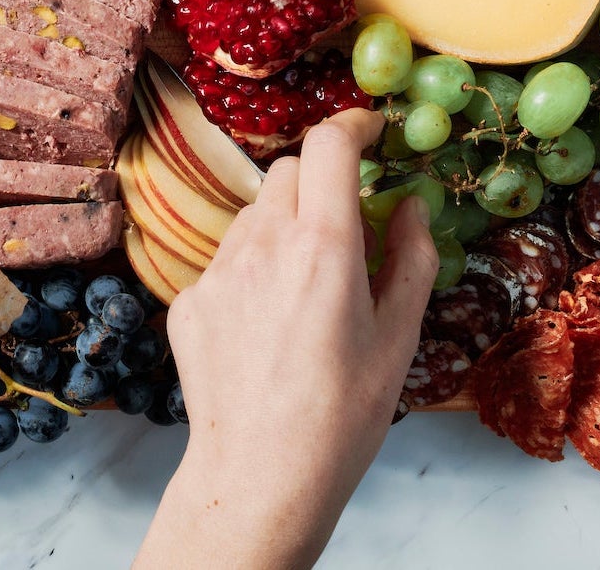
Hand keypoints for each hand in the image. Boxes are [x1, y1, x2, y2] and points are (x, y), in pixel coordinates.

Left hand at [134, 110, 436, 569]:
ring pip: (255, 214)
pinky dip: (253, 272)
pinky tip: (269, 327)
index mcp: (322, 246)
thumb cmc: (343, 415)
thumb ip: (411, 258)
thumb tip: (410, 203)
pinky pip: (227, 261)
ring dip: (285, 228)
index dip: (353, 125)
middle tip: (348, 225)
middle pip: (291, 171)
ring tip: (309, 293)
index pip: (329, 144)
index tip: (372, 131)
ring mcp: (218, 267)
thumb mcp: (399, 339)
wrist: (260, 474)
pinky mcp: (189, 296)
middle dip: (322, 181)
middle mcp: (262, 242)